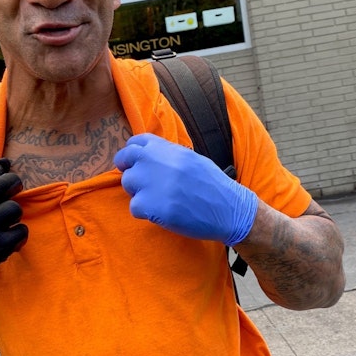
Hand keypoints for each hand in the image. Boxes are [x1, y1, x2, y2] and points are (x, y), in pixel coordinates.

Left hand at [113, 133, 257, 245]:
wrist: (229, 209)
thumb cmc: (212, 186)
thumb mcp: (191, 159)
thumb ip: (167, 156)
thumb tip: (146, 156)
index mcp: (168, 149)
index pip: (136, 142)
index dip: (132, 153)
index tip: (134, 163)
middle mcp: (158, 161)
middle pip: (125, 160)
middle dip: (128, 171)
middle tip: (138, 184)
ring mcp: (154, 183)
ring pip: (128, 184)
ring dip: (138, 193)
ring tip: (157, 200)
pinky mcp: (153, 206)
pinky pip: (134, 207)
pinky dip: (145, 212)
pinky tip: (162, 213)